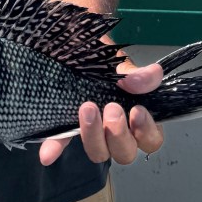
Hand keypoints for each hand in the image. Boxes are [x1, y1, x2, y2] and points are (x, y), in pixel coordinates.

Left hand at [38, 53, 164, 165]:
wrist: (73, 47)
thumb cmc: (103, 58)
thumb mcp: (120, 63)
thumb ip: (136, 73)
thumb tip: (154, 74)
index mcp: (137, 117)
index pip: (151, 140)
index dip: (146, 132)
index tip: (137, 110)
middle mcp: (117, 131)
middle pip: (125, 153)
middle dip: (118, 134)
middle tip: (111, 108)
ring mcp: (92, 132)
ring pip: (99, 153)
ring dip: (93, 136)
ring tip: (87, 109)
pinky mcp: (67, 129)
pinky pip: (62, 144)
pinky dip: (55, 149)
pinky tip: (48, 154)